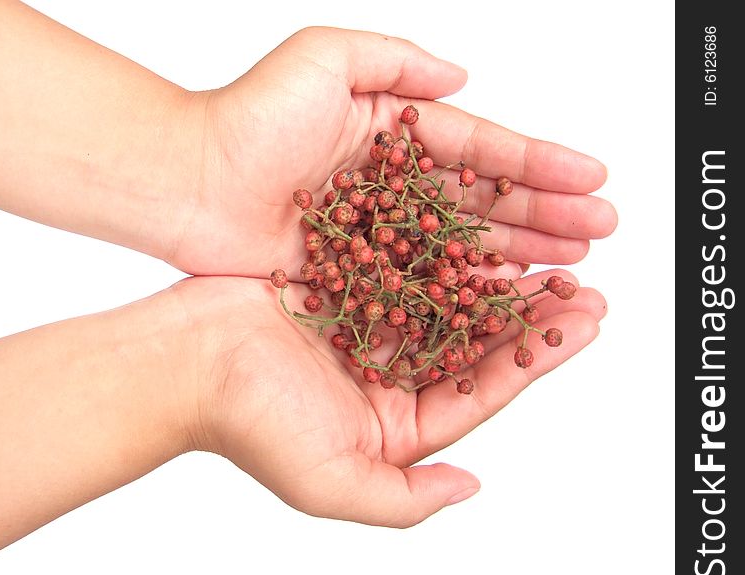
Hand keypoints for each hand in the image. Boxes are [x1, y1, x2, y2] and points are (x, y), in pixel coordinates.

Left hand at [168, 27, 616, 276]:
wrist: (189, 184)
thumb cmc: (249, 118)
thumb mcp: (324, 59)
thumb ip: (396, 61)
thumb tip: (463, 76)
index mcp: (394, 129)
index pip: (480, 148)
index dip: (538, 164)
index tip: (593, 179)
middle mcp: (393, 182)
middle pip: (482, 201)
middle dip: (544, 214)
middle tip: (600, 232)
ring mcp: (377, 231)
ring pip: (460, 246)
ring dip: (517, 254)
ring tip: (571, 266)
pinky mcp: (354, 272)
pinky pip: (419, 283)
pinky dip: (461, 291)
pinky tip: (502, 299)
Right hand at [176, 272, 606, 526]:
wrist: (181, 361)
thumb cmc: (248, 425)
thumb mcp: (331, 483)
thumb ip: (405, 499)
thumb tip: (469, 488)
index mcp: (391, 426)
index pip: (480, 392)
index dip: (536, 359)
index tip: (585, 324)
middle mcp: (385, 377)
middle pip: (472, 343)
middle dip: (529, 316)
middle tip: (582, 283)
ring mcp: (365, 328)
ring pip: (445, 298)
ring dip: (494, 277)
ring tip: (546, 251)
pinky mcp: (342, 285)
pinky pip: (403, 263)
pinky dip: (440, 247)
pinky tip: (478, 227)